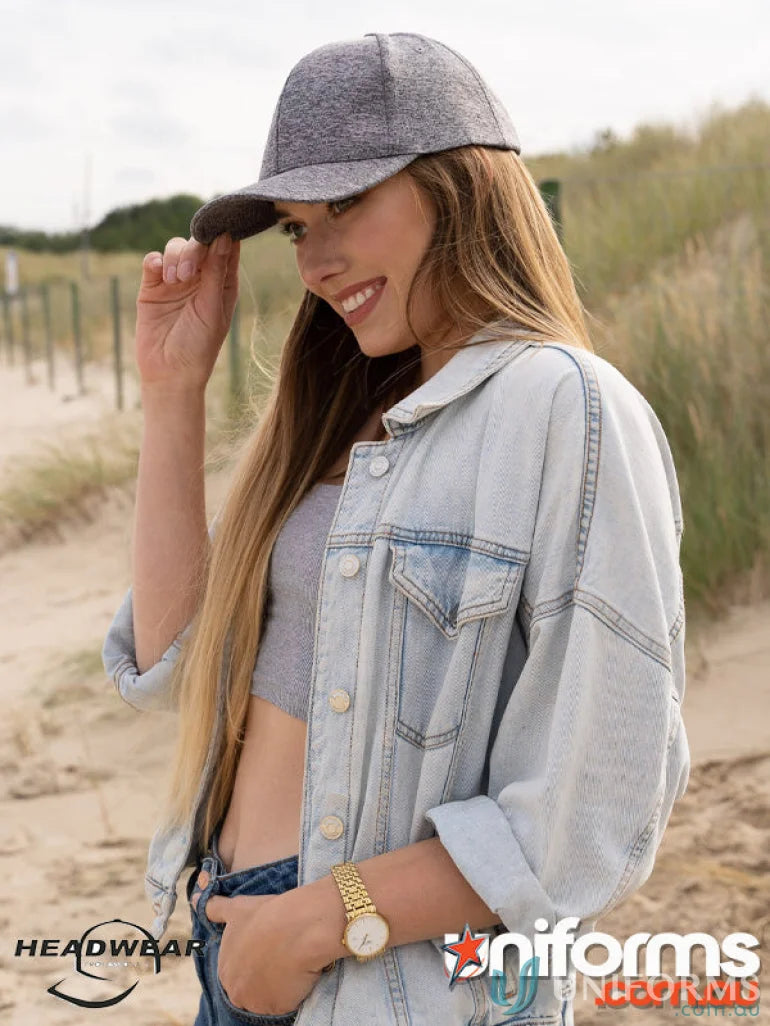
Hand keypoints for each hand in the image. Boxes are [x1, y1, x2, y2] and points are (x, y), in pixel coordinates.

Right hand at [135, 232, 240, 392]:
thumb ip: (217, 272)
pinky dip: (155, 261)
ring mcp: (176, 281)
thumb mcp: (212, 308)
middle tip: (187, 274)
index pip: (226, 247)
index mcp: (223, 283)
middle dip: (193, 251)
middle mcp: (201, 278)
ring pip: (175, 248)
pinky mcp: (152, 287)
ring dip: (175, 257)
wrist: (169, 373)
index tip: (217, 227)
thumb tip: (226, 235)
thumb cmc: (199, 346)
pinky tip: (159, 273)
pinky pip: (153, 261)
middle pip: (198, 243)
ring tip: (174, 280)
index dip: (222, 233)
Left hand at [196, 883, 324, 1016]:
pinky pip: (286, 1004)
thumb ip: (214, 908)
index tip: (268, 947)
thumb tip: (193, 900)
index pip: (238, 973)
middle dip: (263, 975)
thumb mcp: (237, 908)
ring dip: (278, 984)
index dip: (254, 960)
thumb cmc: (267, 915)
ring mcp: (255, 1002)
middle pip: (250, 988)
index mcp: (224, 969)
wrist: (298, 926)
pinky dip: (293, 992)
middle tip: (280, 954)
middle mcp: (235, 990)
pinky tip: (298, 972)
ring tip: (290, 961)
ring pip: (268, 997)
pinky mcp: (276, 1008)